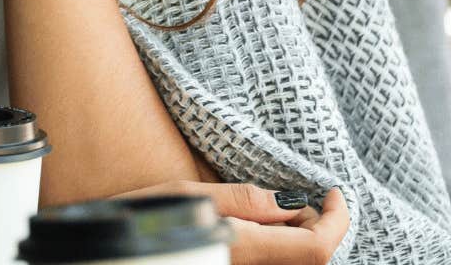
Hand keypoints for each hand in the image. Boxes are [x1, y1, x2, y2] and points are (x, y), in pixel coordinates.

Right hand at [119, 183, 348, 264]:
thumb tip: (288, 204)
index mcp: (243, 249)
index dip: (337, 220)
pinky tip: (258, 230)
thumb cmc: (141, 219)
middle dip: (316, 226)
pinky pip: (274, 263)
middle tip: (294, 200)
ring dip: (300, 238)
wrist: (113, 253)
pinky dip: (281, 245)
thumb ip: (245, 200)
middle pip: (313, 259)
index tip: (334, 192)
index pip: (317, 247)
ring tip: (272, 213)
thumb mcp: (188, 195)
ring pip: (295, 263)